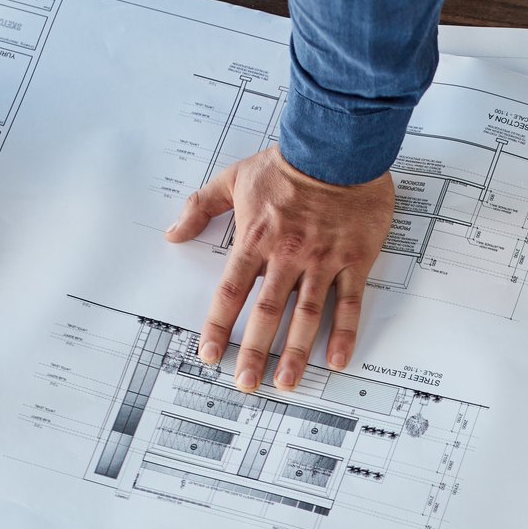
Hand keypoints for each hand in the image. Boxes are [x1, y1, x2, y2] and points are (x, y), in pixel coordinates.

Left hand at [164, 145, 394, 392]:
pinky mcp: (354, 260)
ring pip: (307, 315)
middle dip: (254, 351)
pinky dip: (344, 333)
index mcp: (256, 239)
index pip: (231, 291)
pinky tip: (337, 360)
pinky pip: (349, 303)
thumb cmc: (289, 162)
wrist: (339, 146)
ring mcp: (323, 260)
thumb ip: (201, 206)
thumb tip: (173, 233)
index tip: (209, 353)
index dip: (217, 325)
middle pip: (267, 312)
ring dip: (296, 352)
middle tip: (245, 383)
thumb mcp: (235, 177)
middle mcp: (288, 255)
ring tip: (287, 382)